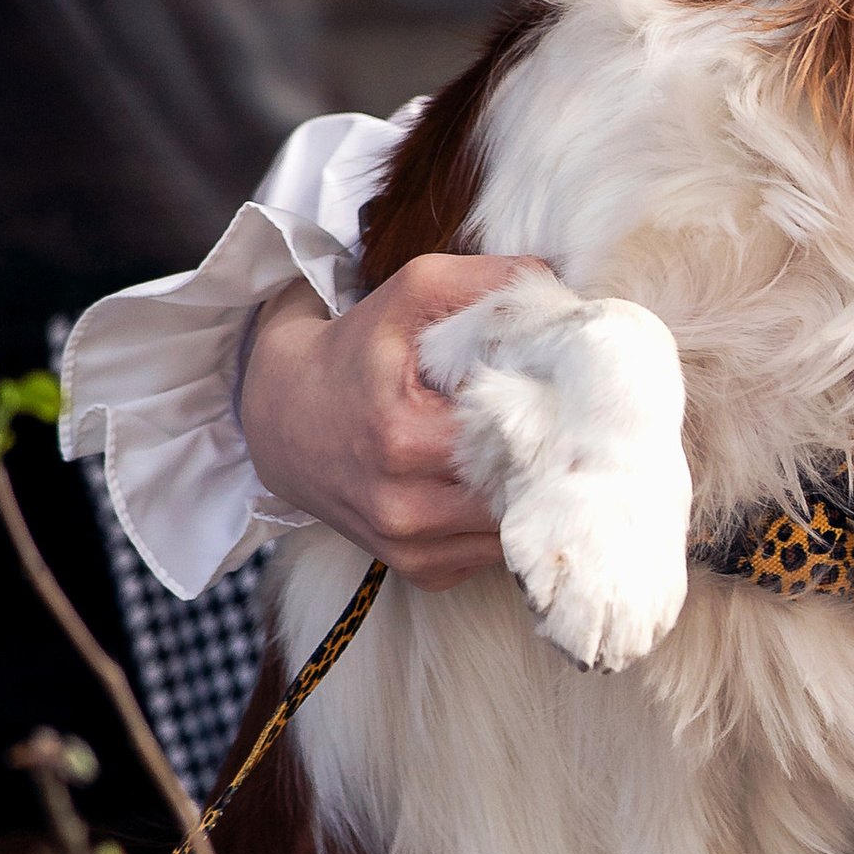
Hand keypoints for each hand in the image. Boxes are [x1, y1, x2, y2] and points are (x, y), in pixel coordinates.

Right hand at [238, 256, 543, 585]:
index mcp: (403, 437)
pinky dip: (503, 524)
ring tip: (532, 453)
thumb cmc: (357, 351)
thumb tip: (559, 290)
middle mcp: (403, 506)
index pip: (514, 437)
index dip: (551, 412)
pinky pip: (490, 556)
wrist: (283, 419)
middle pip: (521, 493)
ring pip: (513, 533)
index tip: (570, 392)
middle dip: (550, 459)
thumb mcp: (410, 294)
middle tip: (569, 426)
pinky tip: (495, 486)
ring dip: (531, 497)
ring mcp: (410, 547)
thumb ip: (486, 282)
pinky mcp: (419, 570)